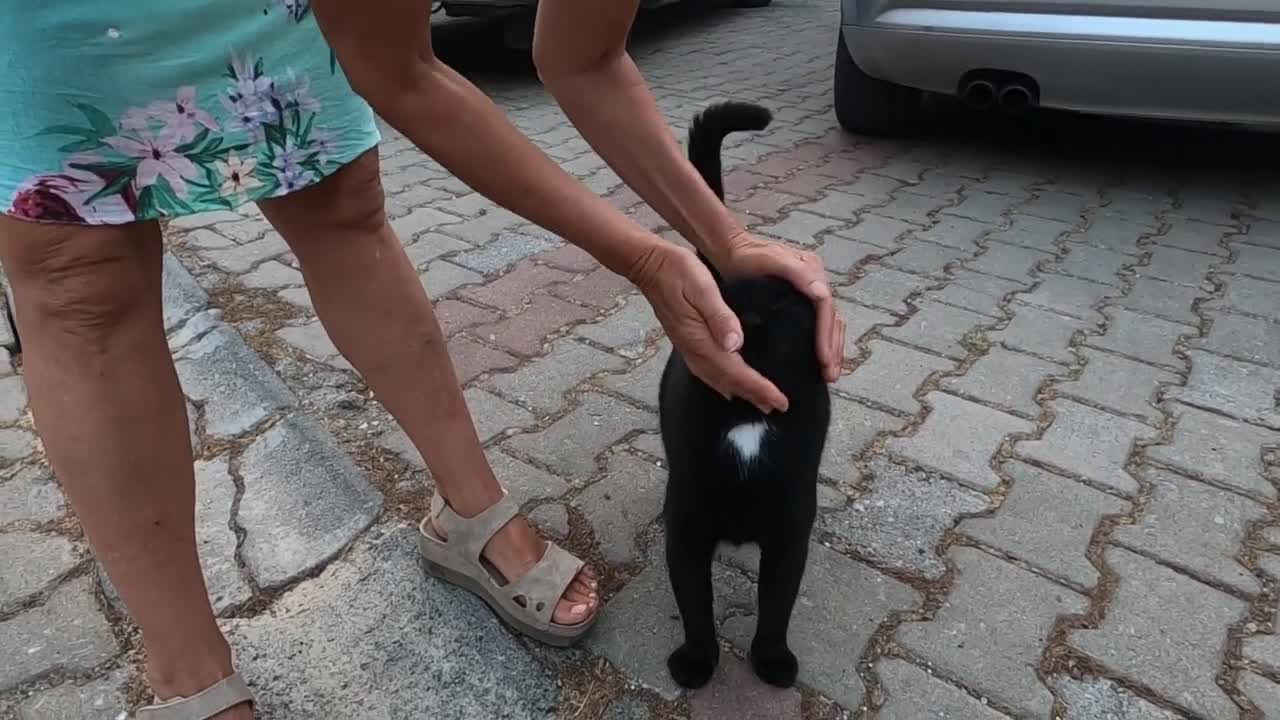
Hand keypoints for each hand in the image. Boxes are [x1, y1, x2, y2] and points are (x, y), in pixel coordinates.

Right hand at [628, 242, 788, 413]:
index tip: (780, 400)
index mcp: (701, 339)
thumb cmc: (679, 272)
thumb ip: (720, 316)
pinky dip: (723, 383)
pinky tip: (730, 386)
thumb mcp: (703, 288)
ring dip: (740, 392)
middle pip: (728, 382)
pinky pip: (708, 372)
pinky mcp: (686, 343)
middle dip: (753, 396)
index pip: (735, 372)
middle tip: (778, 407)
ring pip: (717, 380)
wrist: (651, 266)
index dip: (759, 388)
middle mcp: (694, 350)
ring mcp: (688, 348)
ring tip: (760, 402)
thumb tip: (735, 344)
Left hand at [718, 232, 845, 382]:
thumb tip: (822, 295)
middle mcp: (816, 280)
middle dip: (834, 348)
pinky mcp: (802, 298)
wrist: (733, 251)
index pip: (826, 308)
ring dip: (832, 348)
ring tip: (830, 373)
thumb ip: (797, 274)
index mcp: (813, 271)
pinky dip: (823, 341)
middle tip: (831, 375)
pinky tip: (821, 358)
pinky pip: (819, 322)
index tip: (824, 359)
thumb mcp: (770, 261)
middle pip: (833, 318)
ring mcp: (811, 289)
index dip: (827, 335)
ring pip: (830, 322)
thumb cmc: (748, 256)